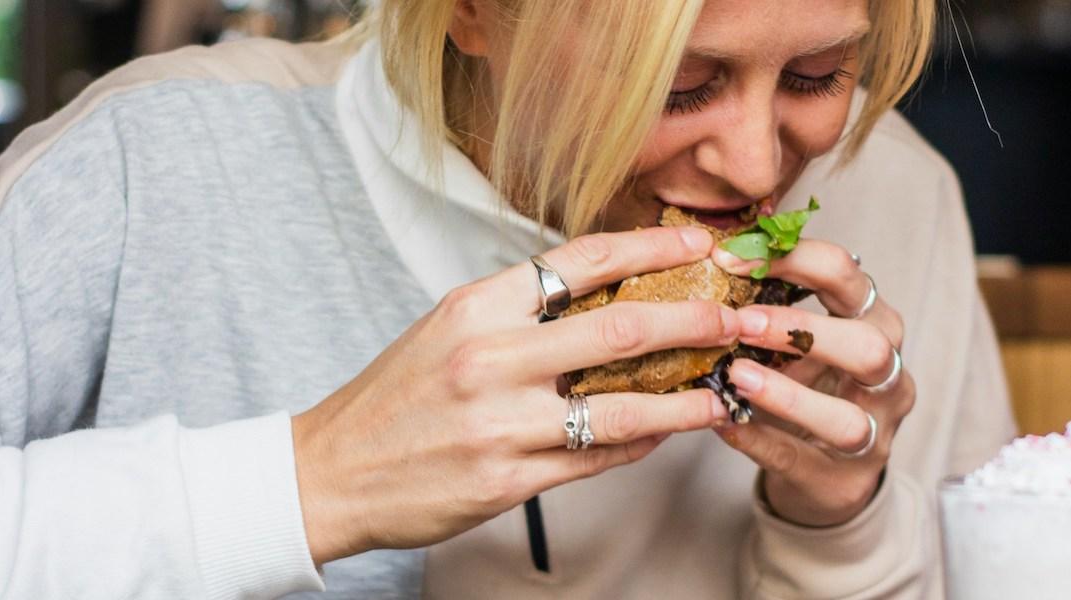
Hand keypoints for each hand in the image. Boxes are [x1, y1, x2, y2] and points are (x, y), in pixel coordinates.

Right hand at [292, 226, 738, 564]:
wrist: (332, 471)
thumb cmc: (394, 397)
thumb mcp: (447, 330)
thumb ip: (519, 312)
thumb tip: (602, 295)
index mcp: (476, 306)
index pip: (582, 260)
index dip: (652, 246)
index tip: (699, 241)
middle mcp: (490, 357)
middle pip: (621, 328)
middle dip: (695, 319)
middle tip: (738, 317)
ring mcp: (500, 423)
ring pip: (622, 406)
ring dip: (685, 398)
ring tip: (722, 392)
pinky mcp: (506, 480)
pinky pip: (595, 458)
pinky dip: (639, 444)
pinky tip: (663, 433)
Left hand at [712, 240, 912, 526]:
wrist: (825, 473)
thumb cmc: (806, 386)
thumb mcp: (797, 341)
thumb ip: (769, 304)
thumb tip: (714, 257)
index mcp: (875, 324)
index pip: (850, 276)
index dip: (795, 259)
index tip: (732, 258)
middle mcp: (888, 378)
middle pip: (870, 346)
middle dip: (803, 330)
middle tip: (741, 322)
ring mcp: (874, 435)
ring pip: (846, 418)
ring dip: (786, 395)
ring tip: (735, 376)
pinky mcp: (843, 482)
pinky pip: (799, 460)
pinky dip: (758, 439)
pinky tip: (722, 421)